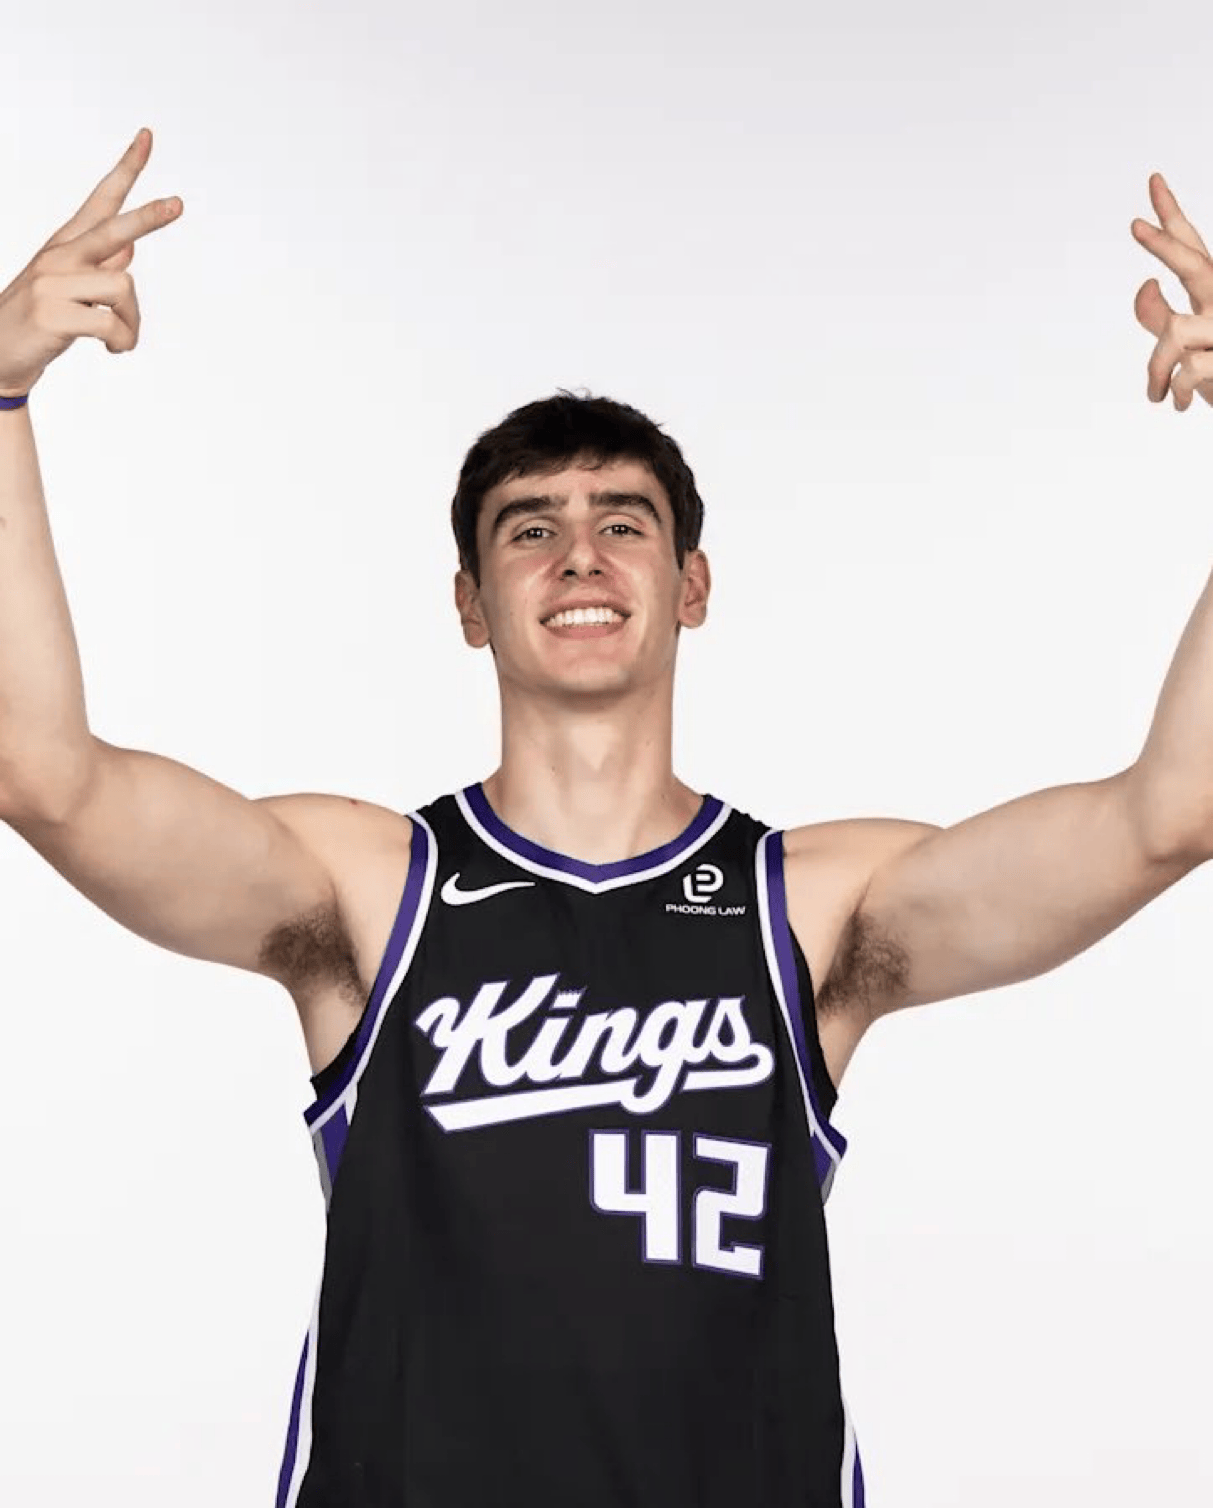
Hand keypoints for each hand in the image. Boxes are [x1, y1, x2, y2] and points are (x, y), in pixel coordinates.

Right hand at [0, 128, 181, 399]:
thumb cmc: (40, 322)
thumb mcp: (70, 290)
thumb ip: (99, 268)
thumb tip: (129, 251)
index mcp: (65, 245)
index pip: (100, 200)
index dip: (126, 169)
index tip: (147, 136)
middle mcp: (59, 256)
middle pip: (113, 229)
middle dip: (148, 218)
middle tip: (179, 203)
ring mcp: (52, 283)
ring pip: (123, 287)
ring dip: (132, 322)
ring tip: (119, 339)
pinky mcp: (53, 314)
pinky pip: (112, 323)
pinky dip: (123, 340)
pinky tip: (113, 349)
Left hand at [1131, 174, 1212, 411]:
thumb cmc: (1212, 372)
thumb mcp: (1181, 345)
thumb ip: (1157, 316)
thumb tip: (1144, 283)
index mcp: (1210, 293)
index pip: (1192, 246)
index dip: (1171, 216)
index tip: (1153, 180)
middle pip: (1195, 264)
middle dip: (1165, 246)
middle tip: (1135, 225)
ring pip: (1173, 332)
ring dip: (1155, 370)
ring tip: (1156, 394)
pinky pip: (1188, 369)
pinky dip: (1175, 391)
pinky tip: (1179, 405)